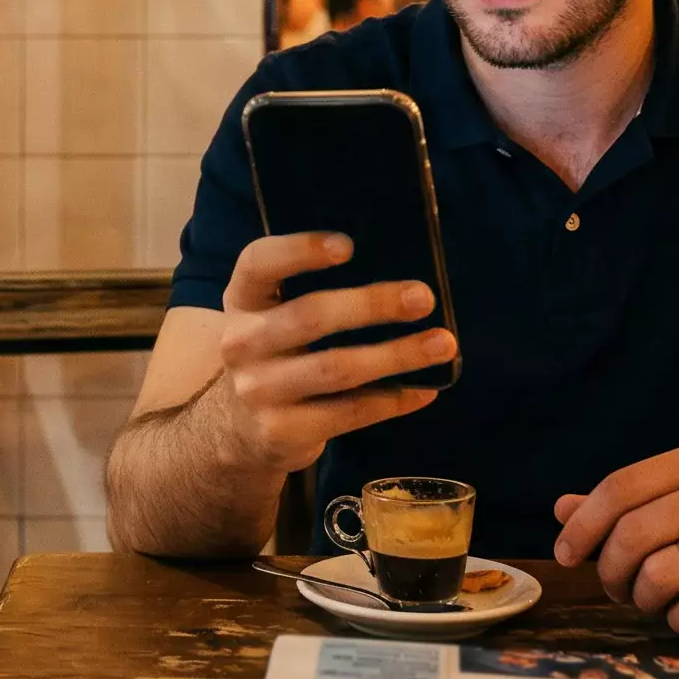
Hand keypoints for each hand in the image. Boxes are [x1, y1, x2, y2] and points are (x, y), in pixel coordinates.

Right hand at [196, 232, 450, 475]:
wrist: (236, 431)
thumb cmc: (275, 356)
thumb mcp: (271, 318)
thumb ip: (310, 294)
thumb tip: (399, 280)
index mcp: (241, 300)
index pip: (259, 263)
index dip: (300, 251)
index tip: (348, 246)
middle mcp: (241, 342)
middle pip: (310, 316)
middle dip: (371, 305)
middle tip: (423, 298)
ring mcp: (258, 391)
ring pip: (336, 369)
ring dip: (396, 355)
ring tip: (442, 344)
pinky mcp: (280, 431)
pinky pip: (348, 413)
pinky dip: (392, 400)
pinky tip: (424, 389)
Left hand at [551, 446, 678, 635]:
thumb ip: (627, 504)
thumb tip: (562, 509)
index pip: (619, 488)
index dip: (582, 526)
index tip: (567, 555)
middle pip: (631, 536)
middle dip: (609, 571)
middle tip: (616, 588)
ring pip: (658, 576)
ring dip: (641, 599)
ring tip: (651, 602)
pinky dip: (676, 621)